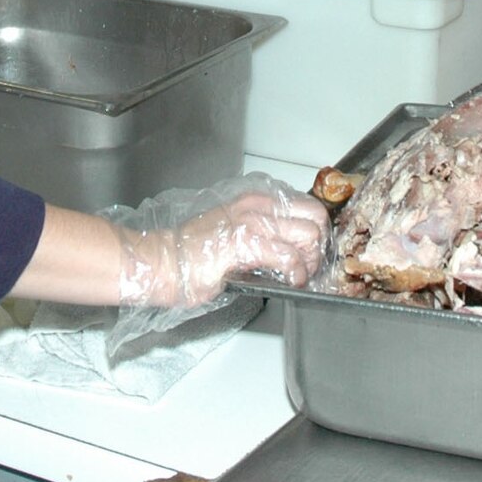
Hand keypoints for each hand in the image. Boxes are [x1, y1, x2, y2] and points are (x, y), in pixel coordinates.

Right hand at [116, 184, 328, 307]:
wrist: (163, 261)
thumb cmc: (192, 253)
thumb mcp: (235, 231)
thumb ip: (262, 233)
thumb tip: (290, 249)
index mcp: (256, 199)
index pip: (307, 205)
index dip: (316, 231)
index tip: (310, 253)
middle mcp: (258, 204)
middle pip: (316, 216)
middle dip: (318, 246)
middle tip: (307, 267)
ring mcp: (254, 221)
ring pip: (309, 235)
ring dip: (309, 262)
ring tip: (298, 276)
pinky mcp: (247, 243)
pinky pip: (290, 257)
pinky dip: (296, 273)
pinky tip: (289, 282)